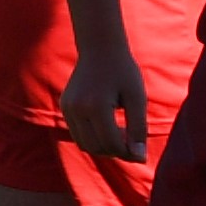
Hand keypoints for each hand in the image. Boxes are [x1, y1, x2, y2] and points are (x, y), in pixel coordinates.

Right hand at [59, 44, 149, 162]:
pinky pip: (78, 133)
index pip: (110, 143)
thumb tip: (139, 157)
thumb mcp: (137, 98)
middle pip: (95, 147)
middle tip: (132, 143)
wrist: (100, 48)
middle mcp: (77, 109)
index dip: (127, 152)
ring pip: (85, 144)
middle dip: (115, 151)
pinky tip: (109, 126)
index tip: (141, 152)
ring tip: (121, 134)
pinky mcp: (65, 107)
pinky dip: (94, 137)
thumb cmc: (124, 71)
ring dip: (103, 146)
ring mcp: (67, 108)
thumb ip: (138, 128)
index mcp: (96, 106)